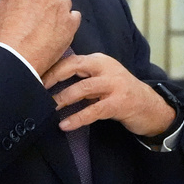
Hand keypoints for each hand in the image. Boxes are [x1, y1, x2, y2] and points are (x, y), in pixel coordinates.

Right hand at [0, 0, 80, 74]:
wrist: (19, 57)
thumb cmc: (6, 34)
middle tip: (38, 10)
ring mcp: (62, 8)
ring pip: (65, 1)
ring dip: (58, 8)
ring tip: (47, 22)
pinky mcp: (71, 24)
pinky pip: (74, 16)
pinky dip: (68, 21)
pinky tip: (58, 29)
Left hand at [42, 53, 176, 136]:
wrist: (150, 106)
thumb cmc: (119, 93)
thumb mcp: (101, 79)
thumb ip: (81, 77)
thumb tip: (50, 81)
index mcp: (98, 60)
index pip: (70, 59)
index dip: (51, 67)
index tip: (33, 75)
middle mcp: (106, 68)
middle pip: (75, 66)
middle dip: (53, 77)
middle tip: (35, 88)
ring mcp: (114, 85)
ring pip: (83, 88)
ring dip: (63, 99)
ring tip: (48, 109)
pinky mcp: (120, 103)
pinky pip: (94, 111)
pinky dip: (77, 118)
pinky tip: (65, 125)